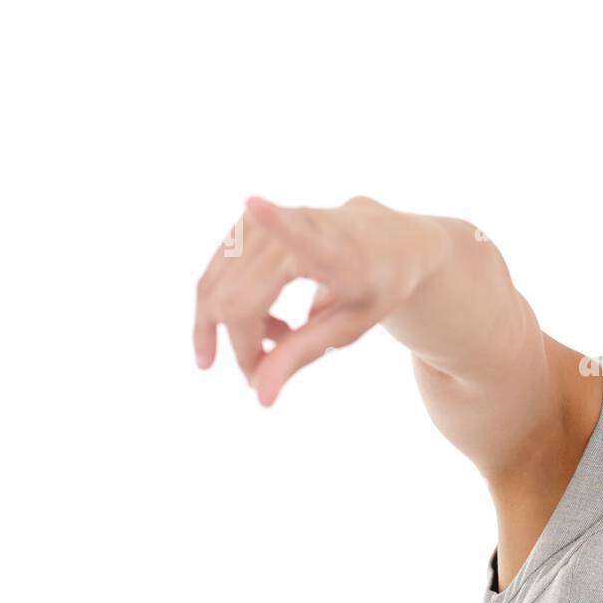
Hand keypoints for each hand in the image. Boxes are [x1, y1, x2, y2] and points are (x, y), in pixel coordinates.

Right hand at [193, 195, 424, 406]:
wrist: (387, 241)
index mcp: (336, 251)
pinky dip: (224, 310)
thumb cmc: (376, 287)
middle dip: (241, 346)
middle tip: (265, 373)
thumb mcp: (351, 327)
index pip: (303, 236)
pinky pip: (215, 277)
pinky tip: (265, 326)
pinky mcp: (247, 225)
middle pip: (237, 299)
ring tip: (278, 340)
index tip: (255, 205)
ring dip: (228, 329)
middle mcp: (298, 225)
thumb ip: (303, 354)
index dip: (276, 221)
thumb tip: (259, 397)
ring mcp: (266, 220)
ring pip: (215, 288)